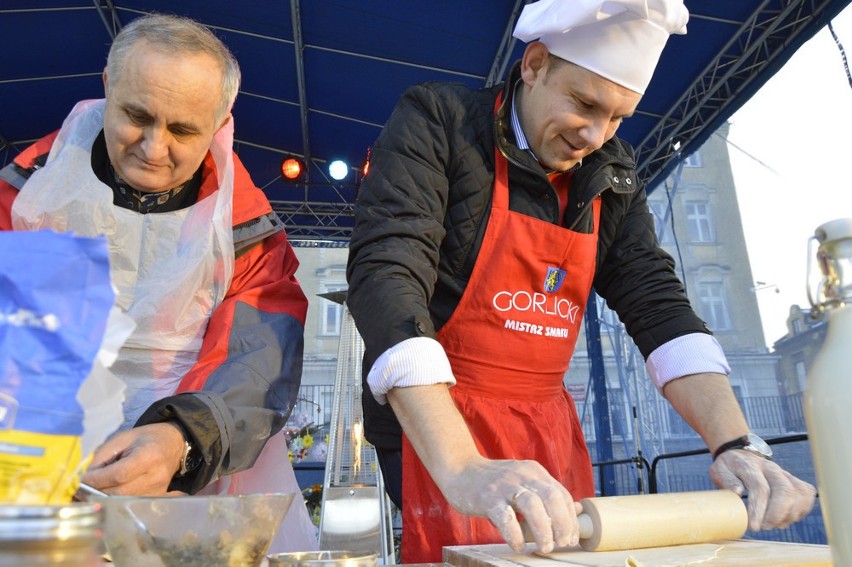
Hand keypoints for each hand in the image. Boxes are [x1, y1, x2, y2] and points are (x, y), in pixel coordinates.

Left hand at [81, 422, 186, 495]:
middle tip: (80, 489)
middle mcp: (155, 476)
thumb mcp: (122, 439)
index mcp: (148, 456)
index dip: (97, 480)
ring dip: (103, 498)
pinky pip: (129, 504)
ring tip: (92, 491)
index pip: (119, 475)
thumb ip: (102, 456)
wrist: (172, 443)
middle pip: (119, 492)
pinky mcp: (156, 497)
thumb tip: (83, 477)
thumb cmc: (145, 438)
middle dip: (96, 492)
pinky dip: (114, 501)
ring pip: (121, 502)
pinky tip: (107, 494)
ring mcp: (157, 490)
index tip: (80, 480)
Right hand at [439, 456, 582, 553]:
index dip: (570, 518)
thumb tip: (578, 510)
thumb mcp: (524, 481)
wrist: (459, 469)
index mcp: (534, 471)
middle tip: (562, 543)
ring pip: (532, 505)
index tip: (572, 538)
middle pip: (552, 497)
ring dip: (543, 529)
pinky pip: (505, 517)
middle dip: (562, 523)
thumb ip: (547, 494)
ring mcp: (504, 486)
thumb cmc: (494, 481)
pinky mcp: (487, 498)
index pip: (561, 494)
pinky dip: (514, 534)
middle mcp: (522, 475)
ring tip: (544, 547)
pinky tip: (517, 545)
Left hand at [710, 450, 815, 530]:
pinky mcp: (794, 480)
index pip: (760, 488)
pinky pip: (807, 494)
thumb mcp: (719, 471)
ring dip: (789, 515)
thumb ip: (726, 480)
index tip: (753, 526)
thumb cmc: (729, 467)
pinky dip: (801, 509)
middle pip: (785, 491)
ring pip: (799, 494)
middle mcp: (772, 468)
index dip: (759, 509)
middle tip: (764, 527)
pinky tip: (787, 517)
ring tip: (774, 524)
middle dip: (777, 515)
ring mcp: (785, 474)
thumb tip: (737, 492)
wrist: (740, 455)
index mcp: (751, 466)